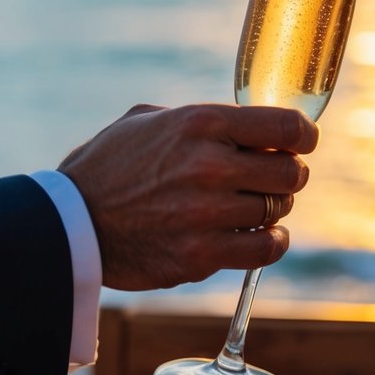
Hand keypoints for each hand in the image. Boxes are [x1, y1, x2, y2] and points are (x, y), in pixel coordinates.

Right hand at [59, 103, 317, 290]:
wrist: (70, 222)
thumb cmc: (110, 164)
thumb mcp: (151, 119)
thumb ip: (204, 120)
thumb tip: (252, 127)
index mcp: (201, 123)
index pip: (285, 126)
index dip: (304, 135)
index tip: (302, 142)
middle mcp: (209, 166)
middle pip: (290, 171)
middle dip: (289, 173)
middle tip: (274, 176)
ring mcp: (205, 214)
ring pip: (278, 210)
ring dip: (274, 208)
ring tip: (254, 205)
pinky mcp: (199, 256)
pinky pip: (263, 250)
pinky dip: (271, 243)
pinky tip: (260, 235)